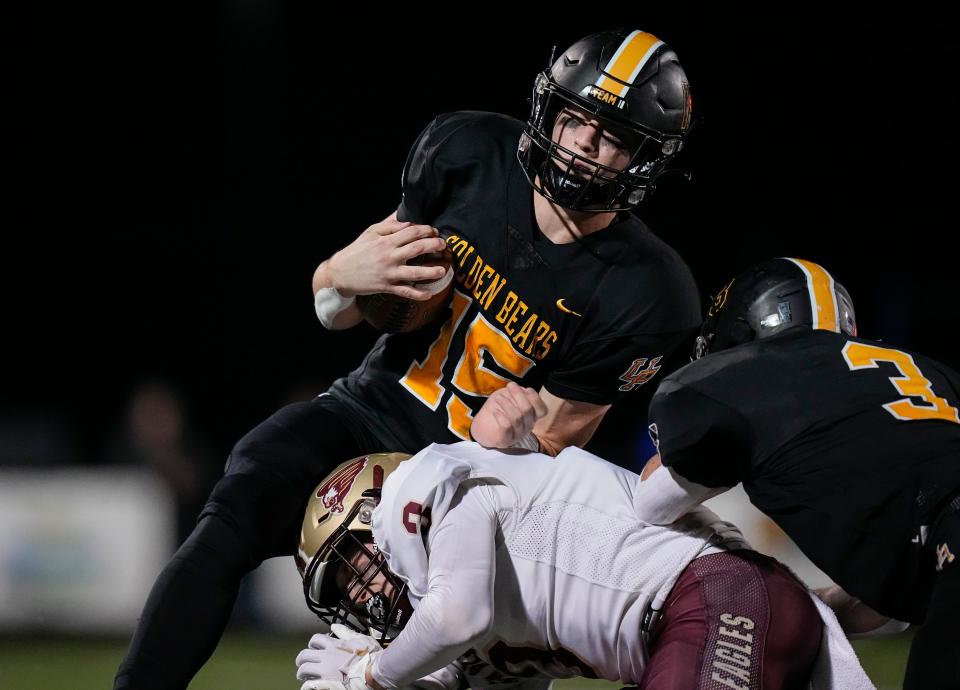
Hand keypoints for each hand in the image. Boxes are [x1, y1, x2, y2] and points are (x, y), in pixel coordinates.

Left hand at [296, 625, 381, 683]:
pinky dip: (306, 686)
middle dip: (301, 660)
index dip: (312, 645)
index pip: (315, 640)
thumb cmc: (370, 657)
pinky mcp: (324, 683)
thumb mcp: (360, 639)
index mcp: (334, 645)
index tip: (314, 649)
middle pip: (304, 655)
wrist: (373, 672)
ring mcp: (324, 670)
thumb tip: (335, 626)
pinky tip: (309, 687)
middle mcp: (326, 656)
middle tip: (303, 665)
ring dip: (302, 673)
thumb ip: (346, 633)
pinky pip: (308, 685)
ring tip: (303, 677)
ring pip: (303, 669)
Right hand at [327, 213, 448, 300]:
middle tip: (444, 245)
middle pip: (416, 249)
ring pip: (414, 272)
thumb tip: (406, 217)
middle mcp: (389, 256)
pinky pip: (405, 291)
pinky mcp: (387, 287)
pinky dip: (417, 294)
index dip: (426, 230)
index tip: (434, 231)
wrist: (341, 272)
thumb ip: (389, 224)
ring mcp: (389, 273)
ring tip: (442, 270)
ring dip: (430, 271)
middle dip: (433, 246)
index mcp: (386, 241)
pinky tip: (429, 294)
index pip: (411, 232)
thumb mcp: (370, 232)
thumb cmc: (357, 250)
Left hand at [471, 382, 546, 448]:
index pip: (542, 410)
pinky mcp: (505, 440)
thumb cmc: (497, 410)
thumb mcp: (508, 397)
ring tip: (498, 398)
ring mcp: (517, 435)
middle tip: (510, 386)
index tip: (527, 389)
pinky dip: (501, 416)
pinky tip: (495, 411)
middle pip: (527, 409)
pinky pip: (506, 426)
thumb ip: (517, 393)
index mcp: (531, 417)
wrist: (481, 427)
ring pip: (517, 417)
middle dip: (518, 395)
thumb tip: (523, 390)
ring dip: (507, 404)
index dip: (536, 398)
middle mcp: (527, 427)